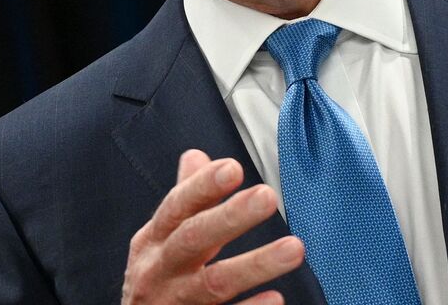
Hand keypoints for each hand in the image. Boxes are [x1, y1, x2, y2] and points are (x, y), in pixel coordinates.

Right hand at [121, 149, 304, 303]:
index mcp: (153, 241)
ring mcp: (175, 304)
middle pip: (193, 239)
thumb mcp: (158, 240)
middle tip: (267, 196)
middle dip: (229, 217)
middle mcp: (160, 271)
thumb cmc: (155, 281)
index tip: (233, 168)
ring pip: (214, 284)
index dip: (203, 187)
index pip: (176, 206)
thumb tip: (197, 156)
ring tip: (294, 248)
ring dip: (255, 265)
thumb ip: (184, 201)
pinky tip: (277, 298)